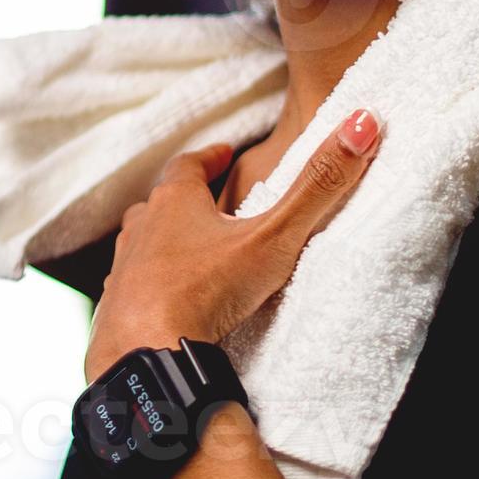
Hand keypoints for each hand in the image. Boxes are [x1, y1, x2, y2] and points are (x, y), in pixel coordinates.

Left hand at [84, 107, 382, 380]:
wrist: (148, 355)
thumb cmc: (206, 291)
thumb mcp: (273, 237)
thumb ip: (317, 187)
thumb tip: (362, 124)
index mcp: (174, 203)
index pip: (188, 166)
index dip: (208, 158)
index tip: (223, 153)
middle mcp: (141, 230)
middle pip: (160, 204)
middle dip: (183, 200)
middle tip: (208, 202)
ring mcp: (123, 271)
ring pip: (141, 245)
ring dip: (162, 243)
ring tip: (187, 253)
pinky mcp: (116, 311)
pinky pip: (132, 290)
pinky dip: (149, 288)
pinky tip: (165, 303)